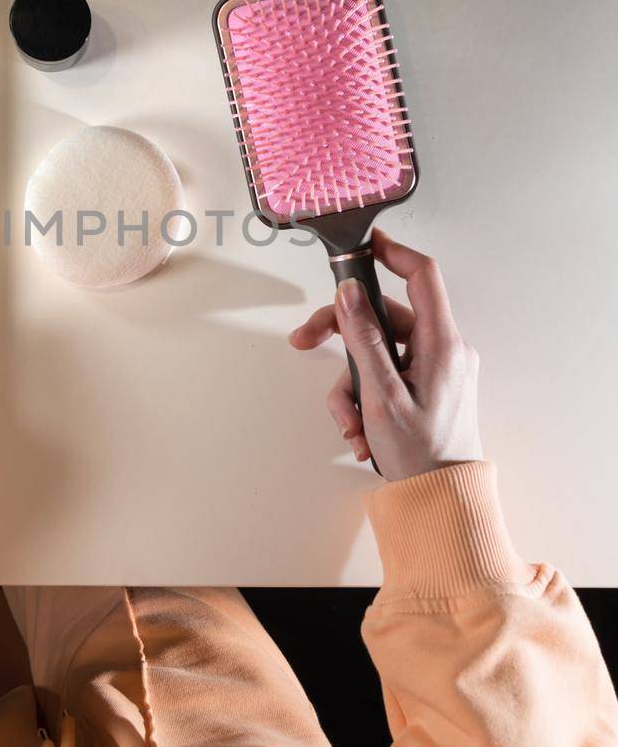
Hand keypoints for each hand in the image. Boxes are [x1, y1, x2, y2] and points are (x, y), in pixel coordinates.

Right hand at [288, 231, 483, 480]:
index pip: (422, 275)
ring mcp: (434, 370)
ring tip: (349, 422)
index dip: (392, 253)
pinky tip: (360, 432)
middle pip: (383, 317)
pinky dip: (364, 398)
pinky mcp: (424, 388)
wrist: (441, 501)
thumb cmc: (422, 456)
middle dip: (341, 336)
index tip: (362, 245)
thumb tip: (349, 294)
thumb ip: (364, 340)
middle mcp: (442, 350)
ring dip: (351, 385)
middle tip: (305, 342)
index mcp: (442, 344)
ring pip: (376, 352)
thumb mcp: (382, 396)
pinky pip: (385, 375)